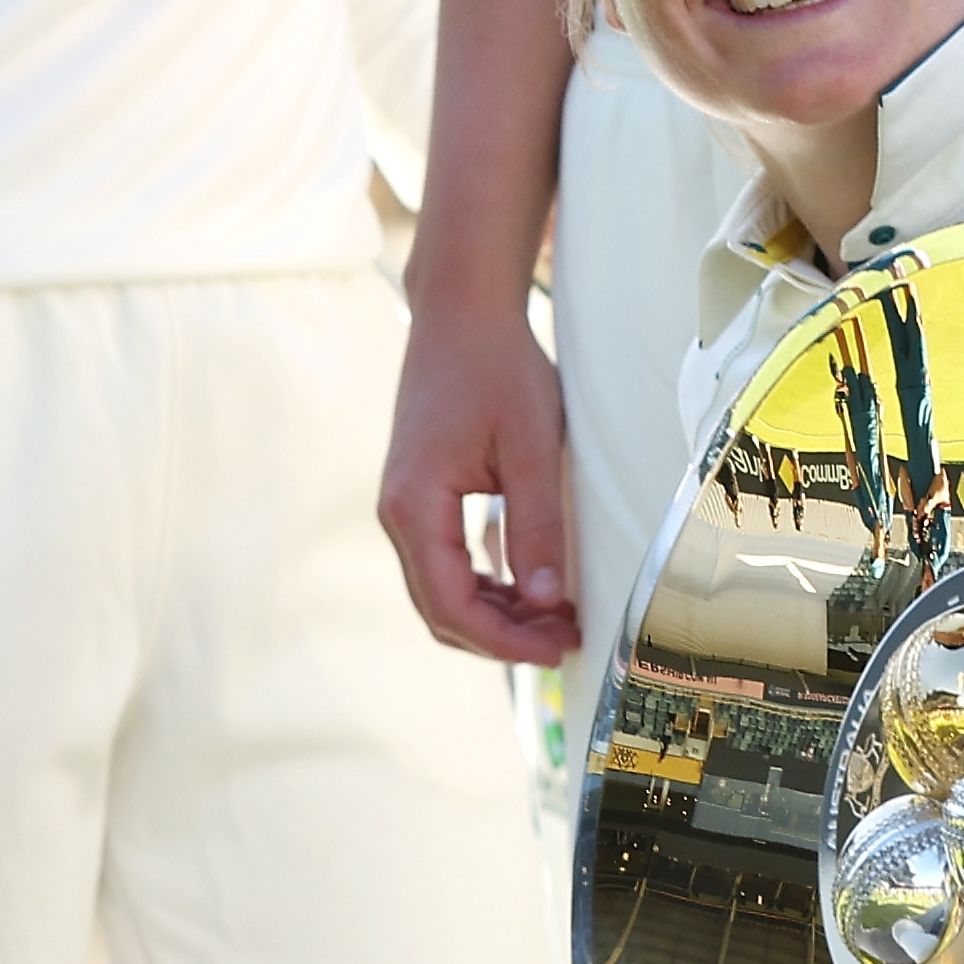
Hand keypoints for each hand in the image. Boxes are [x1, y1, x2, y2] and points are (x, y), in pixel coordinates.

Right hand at [380, 300, 579, 662]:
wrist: (462, 315)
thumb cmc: (499, 370)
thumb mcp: (533, 449)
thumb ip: (536, 526)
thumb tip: (544, 600)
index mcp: (414, 506)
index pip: (450, 604)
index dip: (503, 640)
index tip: (556, 649)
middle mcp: (398, 513)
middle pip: (440, 607)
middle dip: (501, 635)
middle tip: (565, 637)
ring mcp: (405, 505)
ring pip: (441, 588)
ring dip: (495, 612)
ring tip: (556, 617)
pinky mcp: (421, 496)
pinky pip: (446, 560)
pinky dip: (486, 582)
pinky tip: (532, 586)